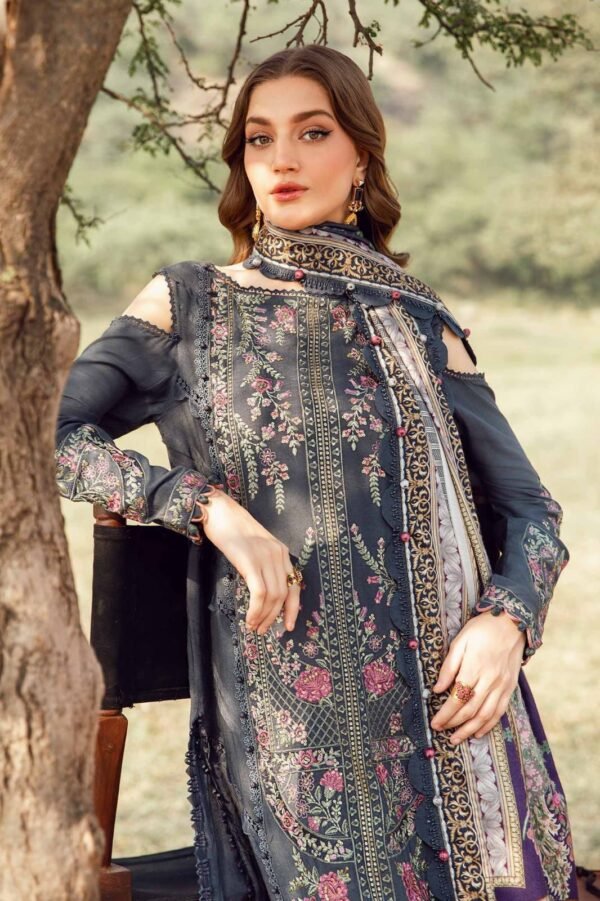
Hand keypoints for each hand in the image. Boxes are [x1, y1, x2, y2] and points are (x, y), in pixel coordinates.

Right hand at [201, 488, 301, 634]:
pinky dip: (255, 610)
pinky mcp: (250, 562)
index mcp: (282, 552)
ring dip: (264, 617)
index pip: (295, 585)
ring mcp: (265, 557)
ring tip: (254, 627)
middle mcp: (278, 555)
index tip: (287, 625)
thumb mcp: (256, 547)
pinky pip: (259, 593)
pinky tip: (248, 618)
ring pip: (272, 596)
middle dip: (274, 617)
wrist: (219, 512)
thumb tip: (262, 593)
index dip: (293, 608)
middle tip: (262, 630)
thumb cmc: (233, 531)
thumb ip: (263, 564)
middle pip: (283, 594)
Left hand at [429, 609, 526, 743]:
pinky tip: (478, 731)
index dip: (445, 714)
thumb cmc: (481, 630)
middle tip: (441, 731)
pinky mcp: (510, 687)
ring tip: (457, 738)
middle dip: (454, 723)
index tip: (435, 722)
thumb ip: (449, 667)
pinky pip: (499, 711)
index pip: (457, 698)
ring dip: (469, 729)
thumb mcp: (460, 641)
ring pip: (485, 715)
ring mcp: (502, 685)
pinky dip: (488, 724)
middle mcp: (490, 680)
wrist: (511, 623)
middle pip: (470, 710)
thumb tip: (436, 689)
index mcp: (475, 668)